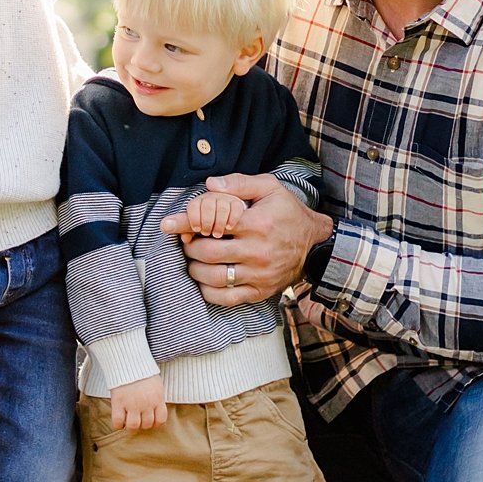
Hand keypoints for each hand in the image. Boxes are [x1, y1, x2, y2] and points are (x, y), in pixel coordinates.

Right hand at [110, 375, 167, 430]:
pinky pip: (118, 422)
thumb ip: (156, 397)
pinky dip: (118, 425)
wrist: (127, 359)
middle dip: (142, 423)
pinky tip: (119, 420)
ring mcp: (132, 404)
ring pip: (134, 426)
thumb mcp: (155, 383)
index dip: (155, 422)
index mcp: (157, 398)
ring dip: (131, 426)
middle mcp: (146, 403)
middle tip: (137, 418)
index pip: (161, 420)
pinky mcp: (118, 402)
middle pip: (147, 424)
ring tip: (128, 420)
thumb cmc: (142, 370)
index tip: (149, 419)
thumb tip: (155, 410)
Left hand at [160, 174, 330, 305]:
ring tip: (194, 259)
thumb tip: (209, 185)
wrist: (316, 244)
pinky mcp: (260, 292)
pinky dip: (208, 292)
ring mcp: (259, 275)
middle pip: (207, 252)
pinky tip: (204, 280)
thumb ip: (239, 183)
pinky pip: (226, 299)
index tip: (166, 224)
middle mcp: (257, 251)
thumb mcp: (270, 187)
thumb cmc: (288, 213)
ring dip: (195, 269)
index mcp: (256, 223)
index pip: (212, 222)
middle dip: (189, 246)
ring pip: (213, 277)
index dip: (185, 223)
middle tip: (187, 240)